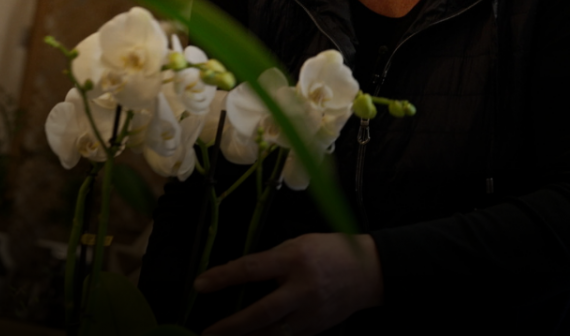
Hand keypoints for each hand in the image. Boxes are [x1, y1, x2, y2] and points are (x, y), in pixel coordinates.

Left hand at [194, 233, 383, 335]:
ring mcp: (310, 314)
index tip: (200, 285)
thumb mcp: (300, 243)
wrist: (369, 273)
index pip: (251, 269)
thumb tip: (241, 274)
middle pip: (260, 312)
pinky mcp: (315, 329)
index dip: (223, 278)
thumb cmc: (331, 251)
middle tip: (207, 333)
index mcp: (295, 259)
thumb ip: (273, 260)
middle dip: (231, 326)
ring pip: (272, 334)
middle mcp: (301, 289)